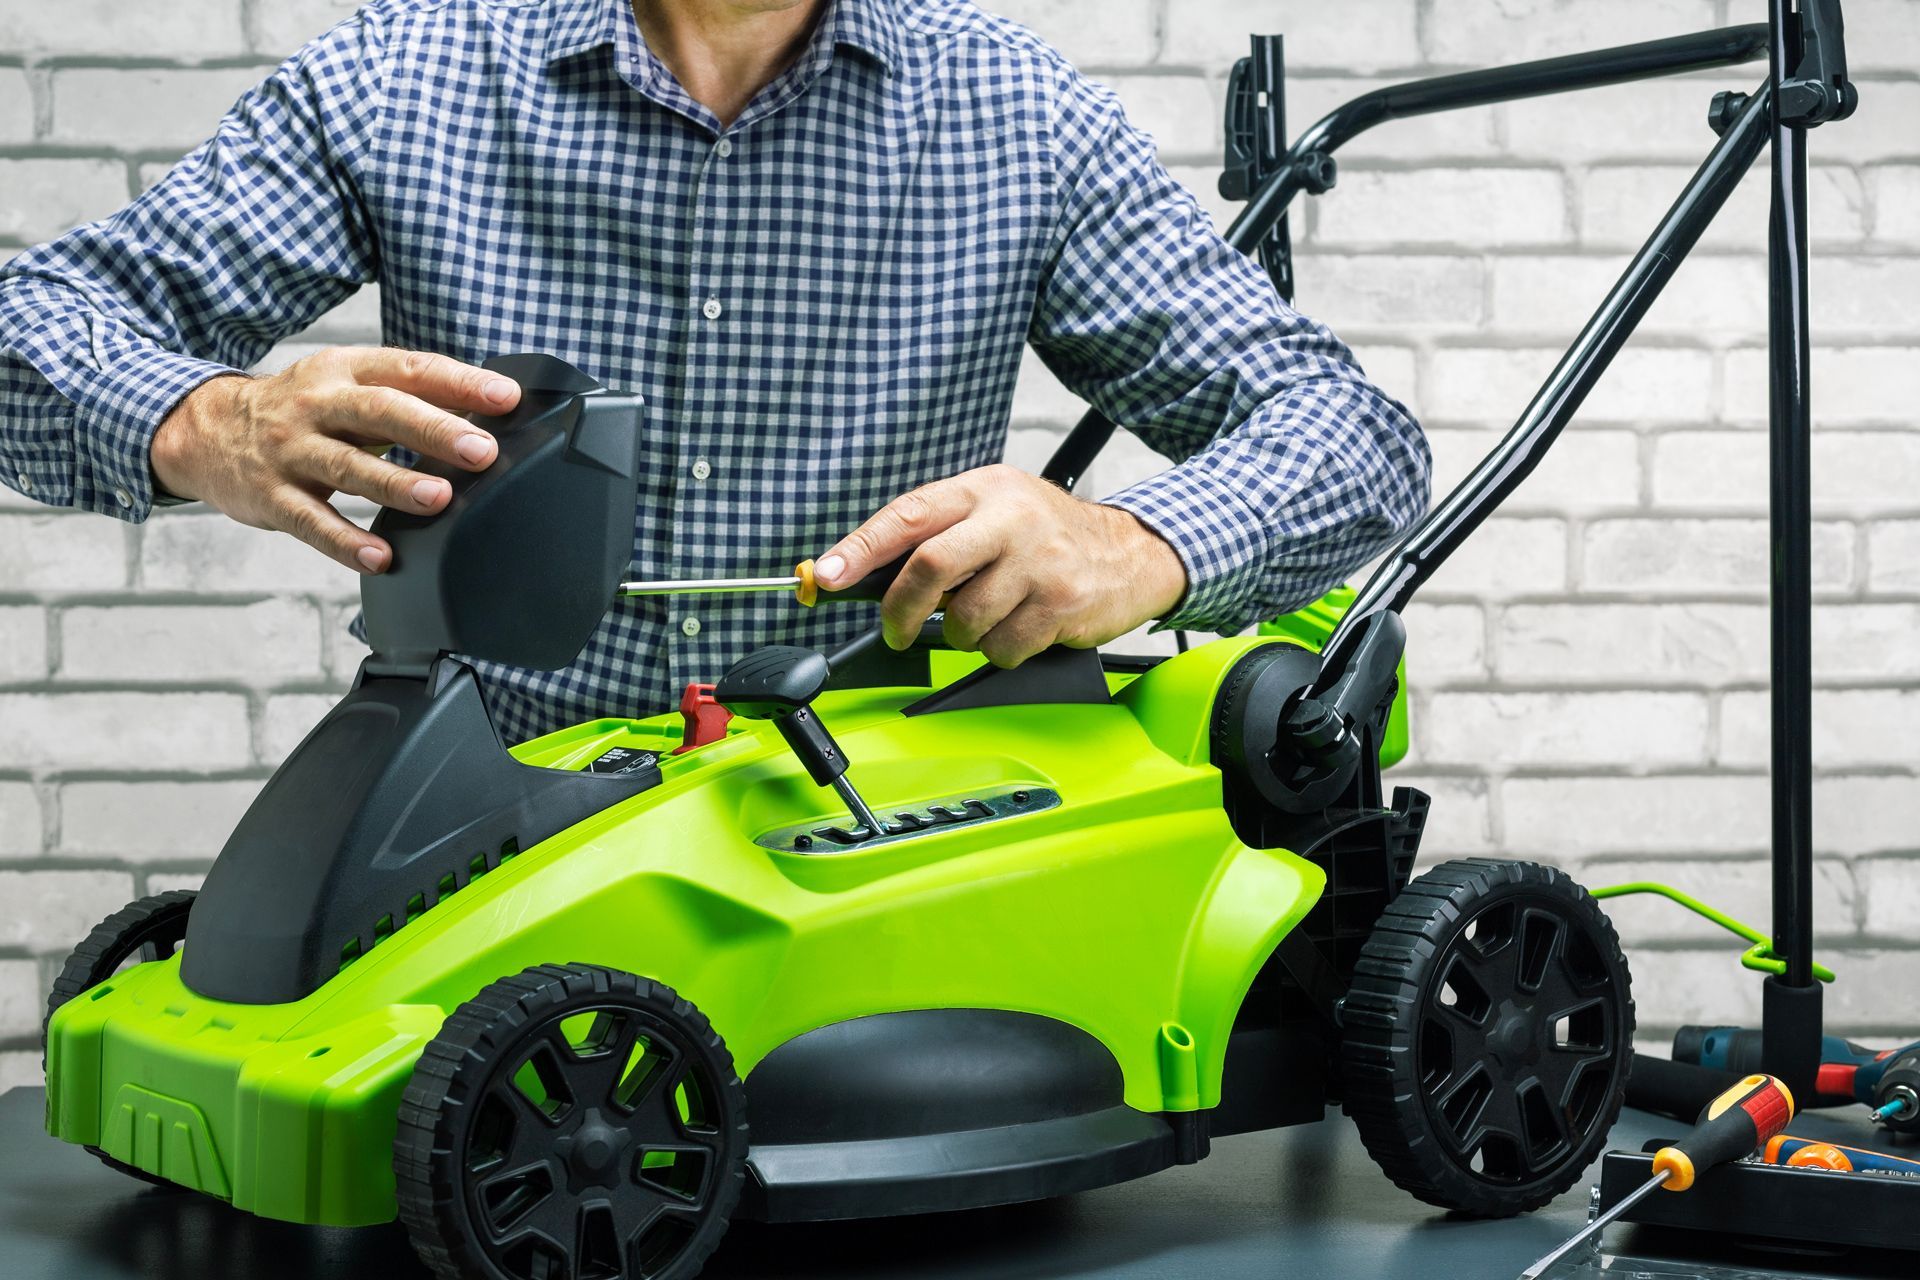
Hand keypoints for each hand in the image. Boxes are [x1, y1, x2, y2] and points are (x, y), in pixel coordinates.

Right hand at [149, 347, 519, 572]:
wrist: (205, 428)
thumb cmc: (301, 409)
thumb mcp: (345, 383)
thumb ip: (406, 394)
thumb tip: (484, 408)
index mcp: (345, 371)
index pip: (409, 368)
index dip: (460, 382)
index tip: (505, 397)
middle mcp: (317, 405)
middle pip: (380, 412)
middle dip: (434, 430)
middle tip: (481, 451)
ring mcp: (291, 451)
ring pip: (349, 466)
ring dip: (396, 484)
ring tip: (439, 498)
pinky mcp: (271, 496)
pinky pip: (312, 522)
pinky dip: (346, 543)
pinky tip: (380, 558)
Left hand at [814, 463, 1187, 665]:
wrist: (1130, 554)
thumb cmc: (1049, 537)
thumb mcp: (995, 511)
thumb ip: (938, 534)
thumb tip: (864, 575)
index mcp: (983, 489)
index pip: (908, 515)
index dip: (860, 548)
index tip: (826, 575)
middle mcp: (1010, 519)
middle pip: (930, 566)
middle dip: (900, 609)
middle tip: (895, 630)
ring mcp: (1038, 562)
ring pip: (964, 619)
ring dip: (961, 634)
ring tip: (985, 618)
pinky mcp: (1060, 604)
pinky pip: (1002, 647)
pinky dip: (998, 650)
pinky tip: (1019, 628)